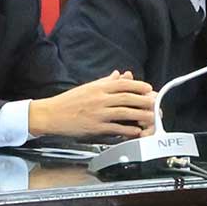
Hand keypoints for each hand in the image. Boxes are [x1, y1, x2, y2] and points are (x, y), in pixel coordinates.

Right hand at [35, 72, 156, 139]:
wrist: (51, 115)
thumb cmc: (68, 102)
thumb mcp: (88, 87)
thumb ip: (106, 81)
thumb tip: (121, 75)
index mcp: (98, 87)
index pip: (123, 84)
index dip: (139, 86)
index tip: (149, 89)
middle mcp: (99, 98)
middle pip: (128, 97)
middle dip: (145, 101)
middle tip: (156, 103)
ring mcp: (98, 113)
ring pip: (125, 112)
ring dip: (141, 115)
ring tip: (152, 118)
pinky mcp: (95, 127)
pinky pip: (116, 128)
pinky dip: (128, 130)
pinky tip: (136, 131)